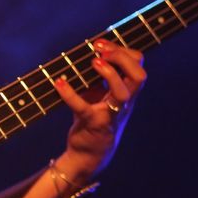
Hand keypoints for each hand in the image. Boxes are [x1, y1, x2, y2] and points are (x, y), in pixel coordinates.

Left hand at [53, 39, 145, 182]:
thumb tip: (85, 49)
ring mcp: (111, 114)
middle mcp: (124, 102)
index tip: (99, 43)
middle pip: (139, 76)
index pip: (138, 65)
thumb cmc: (93, 117)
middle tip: (99, 51)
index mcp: (126, 91)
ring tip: (93, 62)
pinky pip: (84, 108)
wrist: (88, 154)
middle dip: (122, 58)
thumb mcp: (97, 92)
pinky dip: (70, 94)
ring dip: (110, 74)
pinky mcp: (93, 124)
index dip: (123, 50)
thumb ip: (95, 74)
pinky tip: (58, 83)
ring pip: (124, 94)